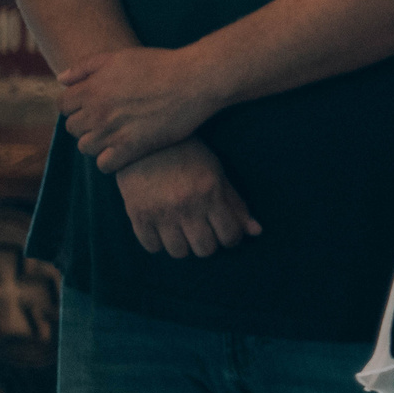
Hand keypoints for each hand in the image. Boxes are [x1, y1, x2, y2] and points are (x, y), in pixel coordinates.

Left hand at [60, 45, 227, 171]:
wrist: (194, 81)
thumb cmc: (159, 65)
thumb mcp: (118, 57)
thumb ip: (85, 67)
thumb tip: (62, 80)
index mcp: (91, 89)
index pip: (63, 107)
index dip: (75, 106)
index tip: (90, 106)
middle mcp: (97, 112)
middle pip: (73, 128)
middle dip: (85, 124)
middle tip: (105, 121)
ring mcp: (114, 132)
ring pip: (86, 147)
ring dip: (96, 143)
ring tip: (113, 136)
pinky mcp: (133, 147)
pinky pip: (105, 165)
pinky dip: (109, 161)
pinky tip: (121, 152)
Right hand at [115, 140, 259, 256]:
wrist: (144, 139)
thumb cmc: (187, 155)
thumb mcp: (217, 173)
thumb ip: (235, 204)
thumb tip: (257, 232)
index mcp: (210, 194)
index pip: (229, 235)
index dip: (231, 239)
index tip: (225, 233)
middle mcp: (186, 206)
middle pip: (204, 249)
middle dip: (208, 244)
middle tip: (203, 232)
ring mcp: (160, 212)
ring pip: (178, 252)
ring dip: (184, 246)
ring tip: (182, 232)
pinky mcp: (136, 214)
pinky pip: (152, 247)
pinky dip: (159, 243)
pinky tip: (162, 230)